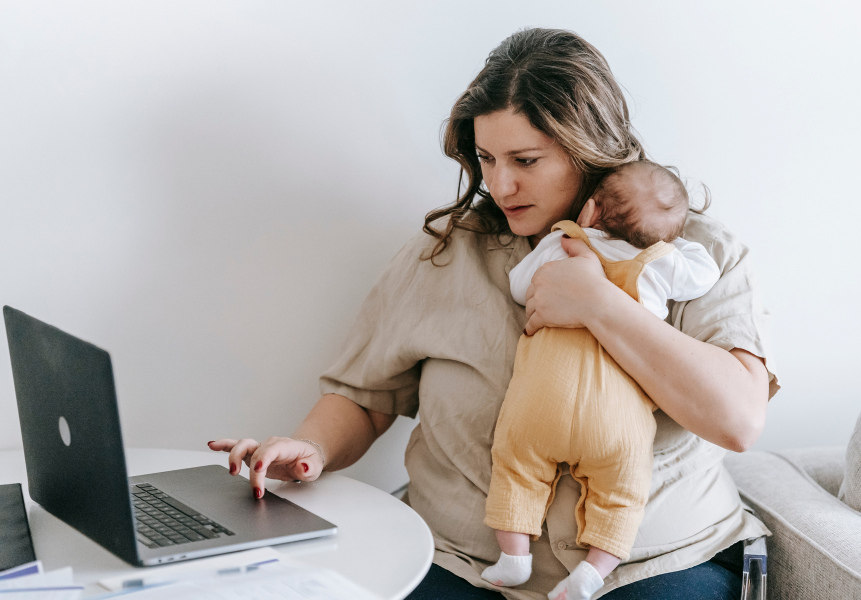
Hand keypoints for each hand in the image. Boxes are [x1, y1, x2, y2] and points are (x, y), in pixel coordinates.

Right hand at [207, 437, 323, 498]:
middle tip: (250, 485)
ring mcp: (260, 448)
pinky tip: (212, 445)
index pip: (272, 450)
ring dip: (233, 456)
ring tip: (231, 471)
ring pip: (243, 446)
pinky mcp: (252, 454)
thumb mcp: (314, 466)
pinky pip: (236, 447)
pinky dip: (223, 445)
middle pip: (255, 450)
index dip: (263, 458)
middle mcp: (270, 445)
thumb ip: (309, 467)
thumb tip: (302, 467)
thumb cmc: (308, 460)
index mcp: (285, 446)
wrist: (305, 456)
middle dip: (250, 467)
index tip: (258, 470)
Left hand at [523, 237, 611, 335]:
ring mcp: (539, 300)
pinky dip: (530, 328)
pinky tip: (530, 332)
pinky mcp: (541, 316)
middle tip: (541, 307)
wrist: (598, 301)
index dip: (541, 287)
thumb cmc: (595, 279)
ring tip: (536, 319)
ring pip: (529, 309)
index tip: (547, 294)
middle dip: (535, 300)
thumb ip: (574, 245)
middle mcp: (538, 283)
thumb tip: (563, 238)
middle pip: (530, 294)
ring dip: (532, 314)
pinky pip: (530, 324)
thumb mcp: (587, 256)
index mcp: (546, 269)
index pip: (537, 279)